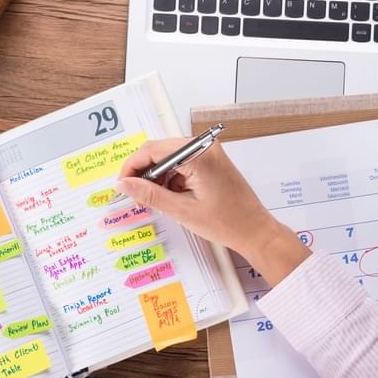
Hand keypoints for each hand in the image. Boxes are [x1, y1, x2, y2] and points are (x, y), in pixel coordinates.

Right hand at [117, 139, 310, 285]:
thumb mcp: (181, 210)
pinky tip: (172, 197)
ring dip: (158, 177)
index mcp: (198, 155)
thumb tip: (123, 184)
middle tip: (136, 196)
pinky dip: (171, 178)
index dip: (132, 167)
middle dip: (144, 173)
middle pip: (159, 151)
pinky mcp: (211, 160)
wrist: (255, 231)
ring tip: (157, 201)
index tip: (122, 185)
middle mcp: (204, 147)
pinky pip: (181, 163)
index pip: (152, 150)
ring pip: (169, 157)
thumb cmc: (227, 223)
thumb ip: (149, 194)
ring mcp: (209, 152)